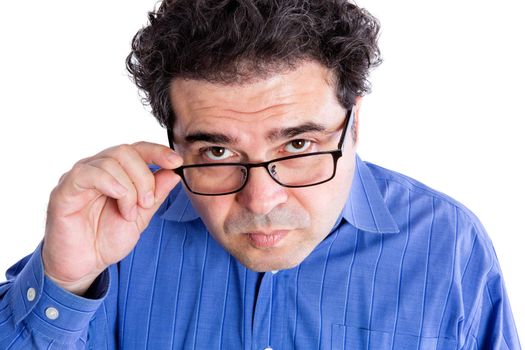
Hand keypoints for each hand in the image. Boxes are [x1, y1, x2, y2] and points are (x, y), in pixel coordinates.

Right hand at [42, 142, 181, 294]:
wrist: (84, 265)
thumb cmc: (106, 239)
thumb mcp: (142, 217)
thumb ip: (156, 194)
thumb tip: (175, 173)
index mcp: (116, 173)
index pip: (137, 149)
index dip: (158, 151)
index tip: (177, 162)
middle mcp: (96, 169)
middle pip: (126, 152)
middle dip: (144, 177)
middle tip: (147, 203)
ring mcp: (80, 177)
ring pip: (110, 162)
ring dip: (128, 189)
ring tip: (129, 213)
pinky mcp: (64, 190)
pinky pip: (87, 174)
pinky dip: (110, 183)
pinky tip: (118, 198)